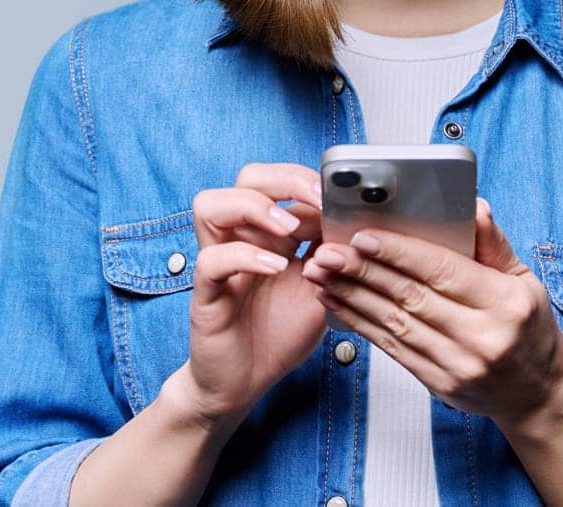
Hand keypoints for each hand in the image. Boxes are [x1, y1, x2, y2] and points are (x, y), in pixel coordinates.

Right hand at [175, 162, 326, 425]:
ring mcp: (220, 261)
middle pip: (247, 179)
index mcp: (272, 233)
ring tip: (289, 228)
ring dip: (255, 207)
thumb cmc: (279, 335)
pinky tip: (275, 268)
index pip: (283, 182)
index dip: (311, 182)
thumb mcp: (322, 291)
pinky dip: (245, 255)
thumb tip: (357, 223)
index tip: (342, 196)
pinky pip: (211, 259)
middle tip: (317, 198)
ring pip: (211, 205)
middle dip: (284, 179)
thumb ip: (334, 259)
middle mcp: (243, 238)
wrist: (246, 383)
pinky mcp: (205, 292)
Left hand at [300, 197, 562, 423]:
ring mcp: (458, 365)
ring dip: (352, 296)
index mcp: (504, 302)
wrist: (537, 392)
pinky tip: (337, 302)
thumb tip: (474, 206)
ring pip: (394, 323)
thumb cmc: (529, 327)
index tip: (365, 236)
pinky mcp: (438, 383)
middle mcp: (481, 336)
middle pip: (411, 296)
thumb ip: (493, 244)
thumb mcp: (524, 279)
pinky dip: (360, 323)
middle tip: (329, 250)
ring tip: (321, 273)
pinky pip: (391, 348)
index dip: (401, 253)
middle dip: (363, 271)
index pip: (443, 271)